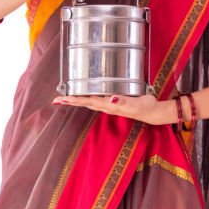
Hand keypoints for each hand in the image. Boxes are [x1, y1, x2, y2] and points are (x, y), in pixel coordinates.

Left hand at [51, 91, 173, 125]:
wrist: (152, 112)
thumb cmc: (145, 106)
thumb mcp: (136, 103)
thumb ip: (124, 101)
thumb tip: (111, 98)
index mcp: (109, 105)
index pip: (88, 101)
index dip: (75, 100)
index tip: (62, 99)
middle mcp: (106, 106)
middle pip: (84, 103)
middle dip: (70, 101)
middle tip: (55, 100)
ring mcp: (109, 105)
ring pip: (88, 102)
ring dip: (76, 101)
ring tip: (64, 99)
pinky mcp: (113, 103)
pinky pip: (95, 101)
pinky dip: (85, 98)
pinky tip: (82, 96)